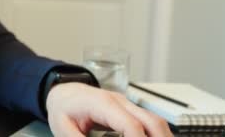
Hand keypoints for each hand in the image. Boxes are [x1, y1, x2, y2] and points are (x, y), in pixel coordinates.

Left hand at [46, 83, 172, 136]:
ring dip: (161, 136)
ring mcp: (126, 105)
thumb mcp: (63, 128)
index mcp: (101, 104)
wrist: (63, 92)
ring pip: (155, 121)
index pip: (130, 124)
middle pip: (152, 121)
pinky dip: (154, 135)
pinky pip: (149, 123)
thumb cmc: (63, 108)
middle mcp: (119, 101)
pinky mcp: (129, 110)